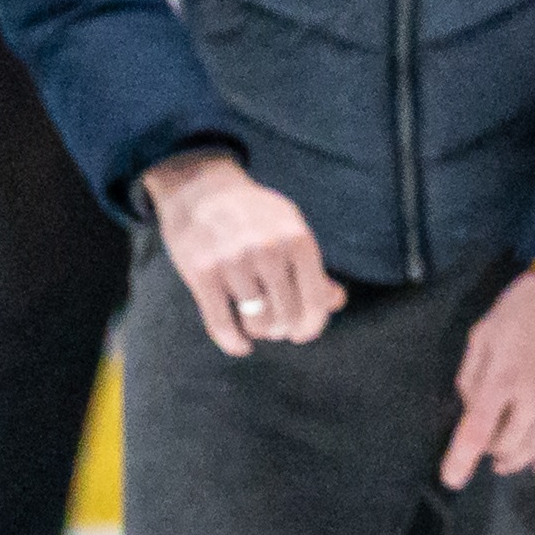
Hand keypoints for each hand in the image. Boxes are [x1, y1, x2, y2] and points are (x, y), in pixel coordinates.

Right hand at [144, 150, 344, 356]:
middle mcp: (268, 250)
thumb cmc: (252, 215)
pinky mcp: (202, 272)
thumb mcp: (290, 228)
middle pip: (287, 316)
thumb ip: (312, 266)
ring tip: (256, 324)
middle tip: (275, 325)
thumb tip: (336, 301)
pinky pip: (222, 324)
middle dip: (283, 328)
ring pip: (257, 323)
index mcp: (297, 240)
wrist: (198, 188)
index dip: (312, 325)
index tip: (302, 333)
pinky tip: (240, 346)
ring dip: (259, 331)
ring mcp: (233, 261)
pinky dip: (233, 342)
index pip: (316, 301)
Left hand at [444, 272, 534, 487]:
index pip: (476, 432)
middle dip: (490, 454)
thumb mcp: (483, 335)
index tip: (450, 479)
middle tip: (484, 450)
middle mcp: (532, 400)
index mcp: (503, 379)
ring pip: (533, 453)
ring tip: (504, 459)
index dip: (460, 460)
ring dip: (515, 460)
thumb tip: (471, 414)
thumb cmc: (521, 311)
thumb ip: (471, 377)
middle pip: (507, 449)